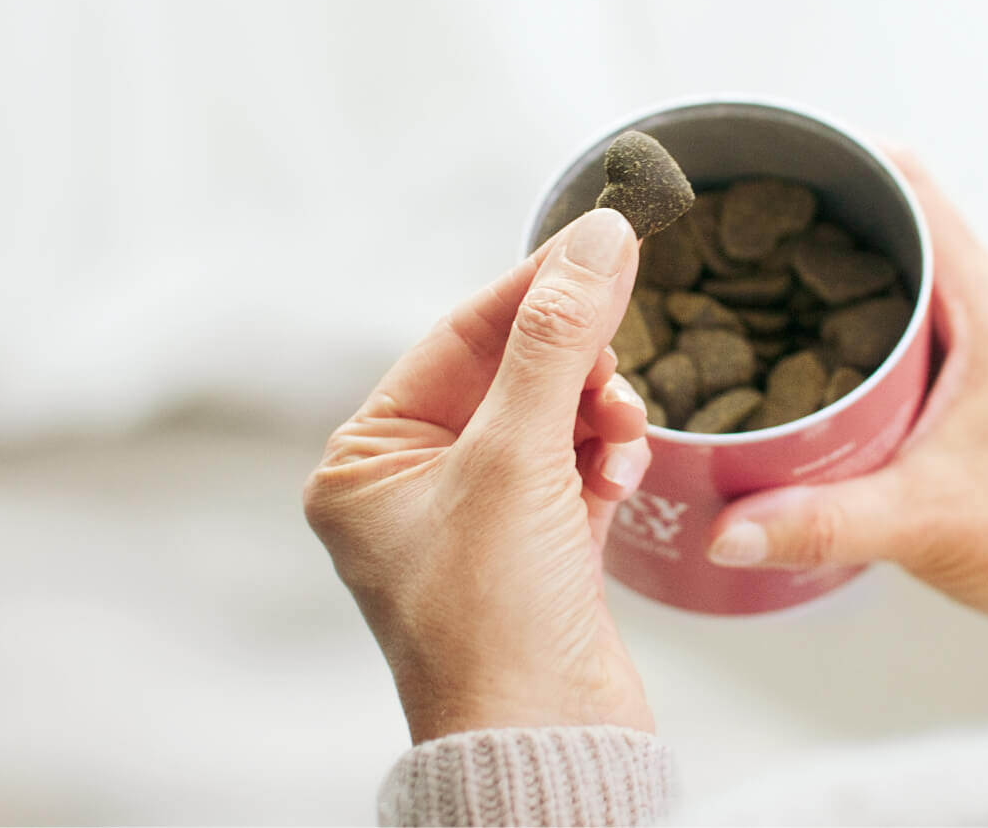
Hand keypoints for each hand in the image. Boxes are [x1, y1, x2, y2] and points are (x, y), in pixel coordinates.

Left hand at [304, 208, 654, 740]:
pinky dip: (605, 460)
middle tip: (616, 357)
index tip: (603, 241)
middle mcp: (414, 486)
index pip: (458, 337)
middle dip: (573, 366)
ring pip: (553, 417)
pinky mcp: (537, 550)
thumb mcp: (516, 458)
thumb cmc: (494, 624)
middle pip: (511, 373)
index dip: (535, 287)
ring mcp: (479, 520)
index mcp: (368, 462)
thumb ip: (556, 339)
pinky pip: (576, 467)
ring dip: (596, 415)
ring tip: (619, 437)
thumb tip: (597, 239)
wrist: (546, 747)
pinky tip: (620, 475)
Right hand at [705, 151, 987, 675]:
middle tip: (724, 224)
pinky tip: (787, 366)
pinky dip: (842, 334)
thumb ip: (818, 521)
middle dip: (808, 216)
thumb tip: (724, 528)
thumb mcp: (924, 522)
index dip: (836, 153)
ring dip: (823, 278)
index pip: (910, 184)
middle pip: (890, 222)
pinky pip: (897, 335)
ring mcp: (980, 350)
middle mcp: (986, 312)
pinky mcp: (970, 393)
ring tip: (737, 283)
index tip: (763, 152)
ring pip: (892, 280)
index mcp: (987, 306)